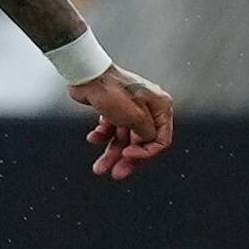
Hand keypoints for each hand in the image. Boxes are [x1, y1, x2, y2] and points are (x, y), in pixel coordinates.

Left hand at [72, 65, 172, 179]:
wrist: (87, 74)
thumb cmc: (112, 91)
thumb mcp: (135, 117)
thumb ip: (146, 134)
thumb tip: (147, 144)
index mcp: (160, 107)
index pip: (161, 140)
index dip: (145, 153)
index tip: (128, 156)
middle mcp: (148, 109)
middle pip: (141, 143)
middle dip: (127, 159)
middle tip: (116, 174)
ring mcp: (131, 109)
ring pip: (124, 139)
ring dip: (111, 154)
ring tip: (98, 168)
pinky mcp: (114, 110)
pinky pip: (111, 130)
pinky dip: (102, 136)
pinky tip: (92, 138)